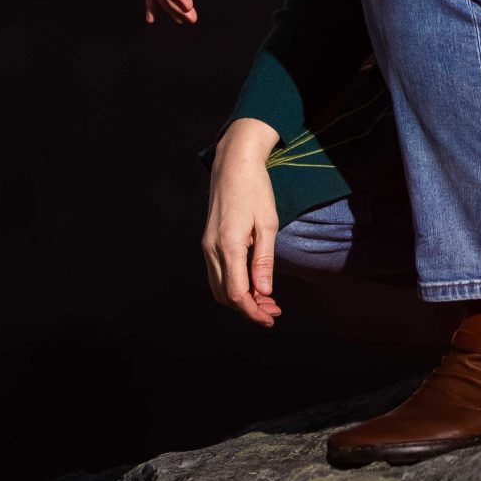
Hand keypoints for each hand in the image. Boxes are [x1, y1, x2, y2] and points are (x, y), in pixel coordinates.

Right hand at [204, 118, 283, 325]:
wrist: (233, 163)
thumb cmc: (255, 189)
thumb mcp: (267, 223)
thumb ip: (264, 260)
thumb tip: (264, 292)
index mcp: (228, 245)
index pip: (236, 294)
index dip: (253, 311)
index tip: (271, 318)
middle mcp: (212, 248)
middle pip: (225, 296)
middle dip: (248, 309)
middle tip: (273, 311)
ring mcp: (207, 245)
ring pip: (219, 287)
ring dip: (240, 299)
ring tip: (265, 300)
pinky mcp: (208, 241)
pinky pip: (217, 273)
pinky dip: (233, 285)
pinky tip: (251, 282)